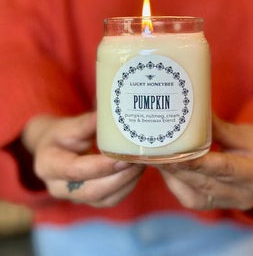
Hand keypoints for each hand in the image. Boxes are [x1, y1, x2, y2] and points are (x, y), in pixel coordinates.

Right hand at [21, 112, 144, 206]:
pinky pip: (111, 199)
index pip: (75, 170)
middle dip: (119, 177)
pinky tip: (137, 171)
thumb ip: (87, 123)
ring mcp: (74, 197)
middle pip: (91, 191)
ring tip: (141, 163)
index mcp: (48, 165)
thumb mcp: (68, 126)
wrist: (55, 150)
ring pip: (104, 199)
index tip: (122, 156)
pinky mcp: (89, 199)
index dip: (101, 166)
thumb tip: (111, 115)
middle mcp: (58, 187)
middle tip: (137, 160)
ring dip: (127, 182)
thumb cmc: (60, 135)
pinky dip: (128, 186)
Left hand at [159, 115, 252, 209]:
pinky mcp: (215, 205)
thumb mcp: (244, 133)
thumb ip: (218, 128)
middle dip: (177, 168)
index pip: (222, 168)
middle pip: (203, 182)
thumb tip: (192, 113)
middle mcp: (242, 195)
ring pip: (193, 194)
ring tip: (155, 158)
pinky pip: (190, 197)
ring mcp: (228, 204)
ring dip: (172, 176)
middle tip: (155, 153)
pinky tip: (165, 168)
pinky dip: (175, 182)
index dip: (197, 162)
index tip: (175, 153)